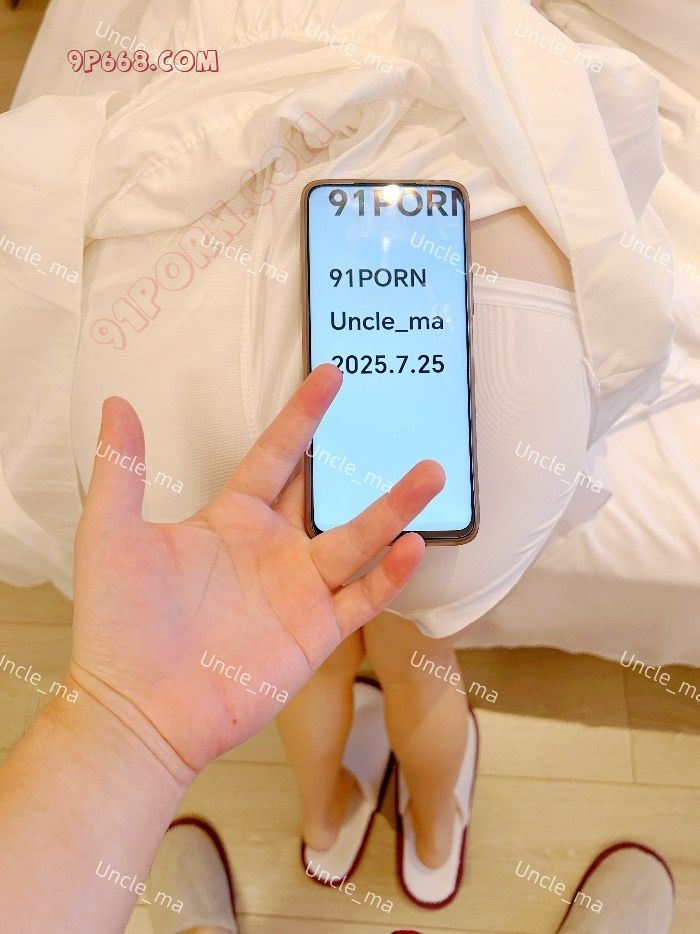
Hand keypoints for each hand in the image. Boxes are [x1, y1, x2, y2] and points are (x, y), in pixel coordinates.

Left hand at [70, 365, 444, 774]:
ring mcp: (297, 591)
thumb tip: (117, 402)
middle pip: (328, 494)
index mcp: (230, 520)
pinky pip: (363, 597)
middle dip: (364, 461)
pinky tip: (413, 546)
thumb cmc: (117, 623)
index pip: (276, 455)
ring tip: (431, 474)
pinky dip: (391, 575)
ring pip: (359, 538)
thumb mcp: (113, 532)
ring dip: (396, 508)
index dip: (303, 416)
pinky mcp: (314, 633)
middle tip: (400, 420)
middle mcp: (271, 550)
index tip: (330, 376)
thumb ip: (123, 466)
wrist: (138, 709)